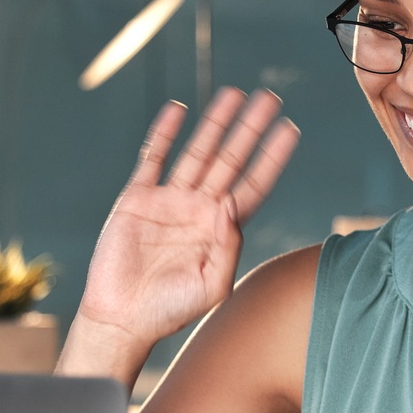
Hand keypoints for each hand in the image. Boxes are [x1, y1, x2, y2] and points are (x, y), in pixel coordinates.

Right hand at [72, 88, 298, 357]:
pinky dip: (165, 134)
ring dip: (215, 123)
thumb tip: (232, 205)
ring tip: (233, 94)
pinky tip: (179, 110)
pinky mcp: (137, 198)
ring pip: (197, 152)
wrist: (122, 318)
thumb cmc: (170, 310)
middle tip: (269, 98)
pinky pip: (153, 158)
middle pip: (230, 159)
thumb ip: (227, 247)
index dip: (272, 158)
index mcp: (220, 229)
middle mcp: (198, 209)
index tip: (290, 130)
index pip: (253, 185)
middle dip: (250, 129)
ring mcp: (168, 201)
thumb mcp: (211, 285)